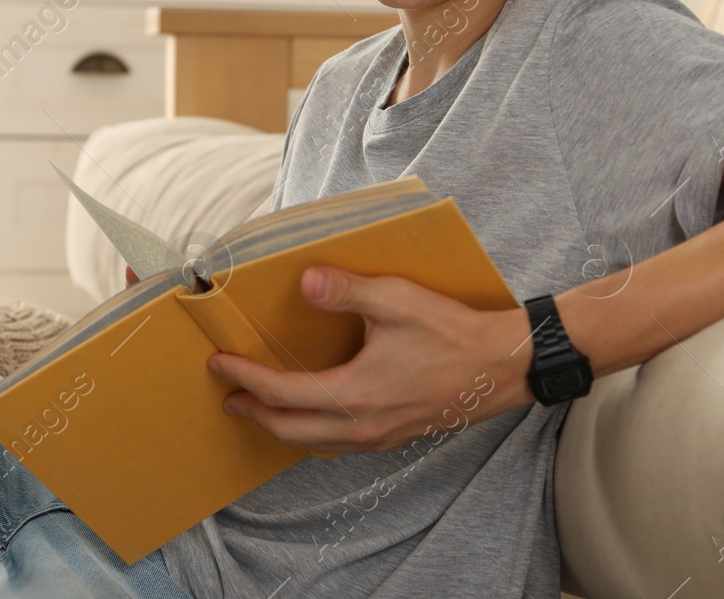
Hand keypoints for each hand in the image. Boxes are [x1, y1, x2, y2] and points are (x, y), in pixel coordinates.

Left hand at [206, 267, 534, 454]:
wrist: (504, 367)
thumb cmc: (453, 334)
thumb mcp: (397, 301)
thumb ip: (347, 291)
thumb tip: (305, 282)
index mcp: (354, 394)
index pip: (282, 391)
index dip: (246, 377)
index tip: (219, 363)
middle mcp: (361, 425)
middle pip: (289, 429)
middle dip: (254, 411)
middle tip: (229, 394)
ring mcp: (380, 436)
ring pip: (314, 441)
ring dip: (282, 425)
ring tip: (262, 405)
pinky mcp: (396, 434)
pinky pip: (339, 442)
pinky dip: (313, 430)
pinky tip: (315, 412)